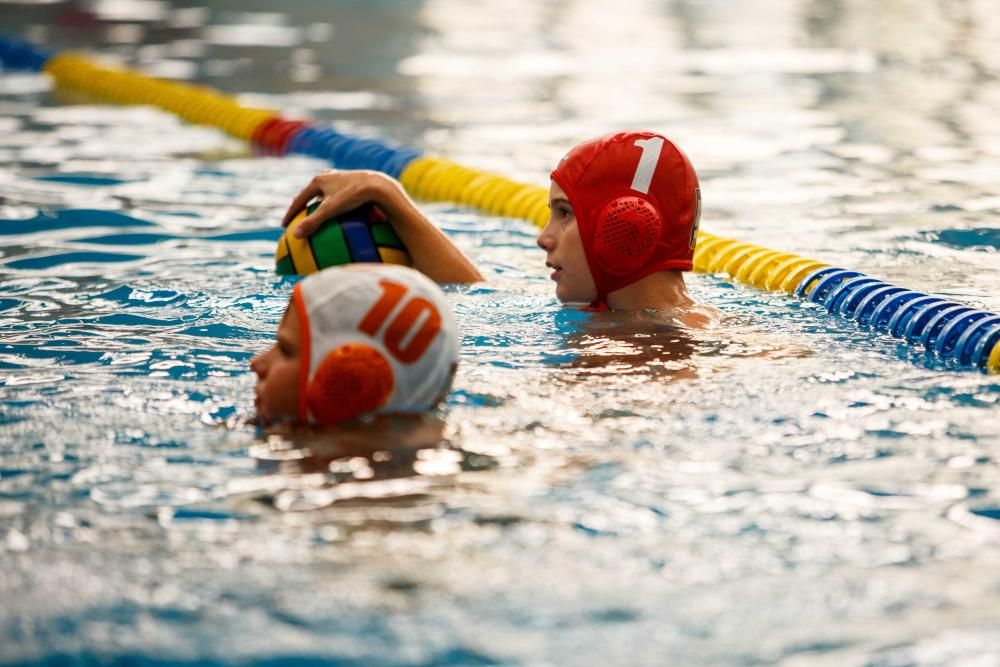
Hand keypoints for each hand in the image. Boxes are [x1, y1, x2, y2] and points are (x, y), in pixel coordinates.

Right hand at [282, 169, 396, 238]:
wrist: (378, 184)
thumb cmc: (353, 196)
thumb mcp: (331, 210)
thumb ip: (313, 222)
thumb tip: (296, 236)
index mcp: (318, 180)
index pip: (299, 199)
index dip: (291, 213)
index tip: (285, 225)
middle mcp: (328, 176)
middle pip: (310, 194)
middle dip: (303, 206)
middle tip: (297, 218)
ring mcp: (340, 178)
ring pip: (325, 193)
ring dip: (318, 203)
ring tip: (315, 215)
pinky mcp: (353, 182)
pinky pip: (338, 195)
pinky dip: (334, 204)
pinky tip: (338, 215)